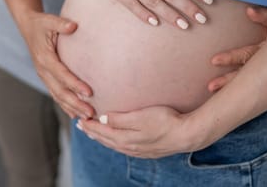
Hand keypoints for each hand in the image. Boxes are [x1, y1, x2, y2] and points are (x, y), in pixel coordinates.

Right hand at [20, 11, 94, 118]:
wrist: (28, 27)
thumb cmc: (41, 23)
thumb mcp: (49, 20)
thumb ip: (61, 23)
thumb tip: (73, 26)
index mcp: (44, 57)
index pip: (61, 74)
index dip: (74, 84)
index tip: (89, 92)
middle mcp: (42, 70)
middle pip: (59, 91)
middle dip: (75, 103)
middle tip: (91, 112)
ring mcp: (43, 76)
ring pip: (57, 96)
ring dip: (72, 108)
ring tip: (87, 117)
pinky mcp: (46, 78)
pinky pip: (55, 94)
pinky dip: (65, 105)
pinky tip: (75, 115)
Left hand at [76, 106, 201, 158]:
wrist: (186, 135)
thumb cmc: (164, 121)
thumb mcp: (140, 116)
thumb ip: (120, 118)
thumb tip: (102, 118)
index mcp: (125, 138)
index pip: (101, 131)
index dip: (90, 125)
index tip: (80, 118)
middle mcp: (129, 147)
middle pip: (105, 139)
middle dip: (92, 132)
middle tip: (81, 125)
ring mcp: (138, 150)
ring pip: (114, 144)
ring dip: (102, 138)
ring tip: (93, 133)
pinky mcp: (146, 151)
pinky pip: (123, 147)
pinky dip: (114, 142)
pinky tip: (116, 140)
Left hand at [207, 6, 266, 91]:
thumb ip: (265, 16)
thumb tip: (249, 11)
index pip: (246, 55)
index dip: (230, 58)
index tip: (213, 61)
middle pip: (245, 71)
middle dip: (228, 81)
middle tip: (210, 87)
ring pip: (250, 76)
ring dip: (233, 84)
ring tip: (214, 90)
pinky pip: (256, 81)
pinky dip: (245, 85)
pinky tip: (234, 90)